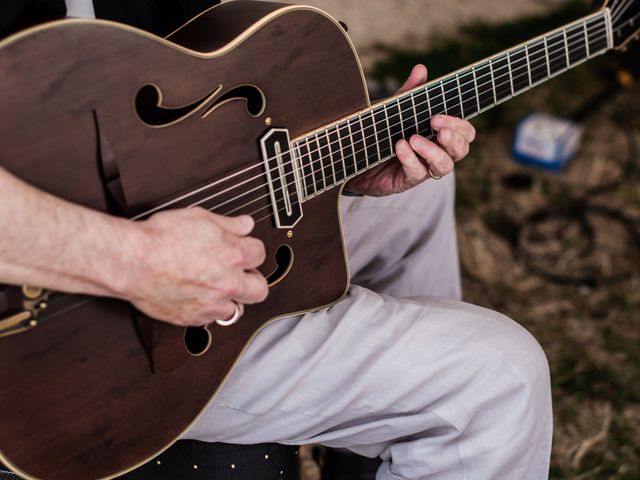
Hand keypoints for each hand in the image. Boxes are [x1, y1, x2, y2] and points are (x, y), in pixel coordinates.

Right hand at [123, 208, 267, 326]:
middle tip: (240, 274)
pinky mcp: (193, 318)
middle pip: (259, 289)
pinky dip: (207, 310)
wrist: (133, 261)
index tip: (243, 248)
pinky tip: (197, 297)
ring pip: (237, 310)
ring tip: (217, 288)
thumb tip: (245, 224)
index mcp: (234, 255)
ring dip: (231, 300)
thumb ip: (229, 223)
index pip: (260, 254)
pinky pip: (210, 320)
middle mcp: (228, 283)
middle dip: (253, 280)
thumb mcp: (199, 217)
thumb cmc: (160, 238)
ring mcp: (212, 304)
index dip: (250, 249)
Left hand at [344, 64, 475, 195]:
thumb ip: (409, 93)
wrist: (356, 155)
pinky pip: (417, 174)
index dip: (459, 125)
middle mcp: (437, 153)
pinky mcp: (407, 181)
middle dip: (453, 138)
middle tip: (436, 125)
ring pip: (444, 165)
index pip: (465, 132)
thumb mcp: (396, 110)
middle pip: (462, 150)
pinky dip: (410, 159)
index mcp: (441, 135)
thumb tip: (421, 69)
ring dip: (432, 151)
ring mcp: (424, 168)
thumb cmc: (383, 132)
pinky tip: (400, 146)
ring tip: (414, 138)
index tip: (438, 116)